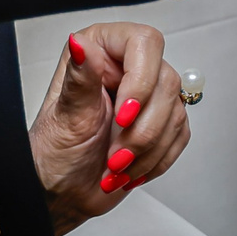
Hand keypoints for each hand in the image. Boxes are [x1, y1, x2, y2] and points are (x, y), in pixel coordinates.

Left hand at [31, 22, 190, 234]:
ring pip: (175, 112)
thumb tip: (80, 43)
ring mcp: (148, 94)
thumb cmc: (56, 153)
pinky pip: (180, 134)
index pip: (144, 43)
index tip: (124, 116)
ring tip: (116, 166)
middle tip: (114, 154)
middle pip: (165, 82)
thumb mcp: (67, 116)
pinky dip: (157, 159)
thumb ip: (80, 78)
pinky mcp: (163, 122)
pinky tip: (130, 169)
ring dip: (147, 149)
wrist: (64, 192)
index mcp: (100, 51)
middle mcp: (126, 67)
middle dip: (141, 128)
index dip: (141, 80)